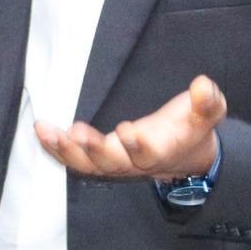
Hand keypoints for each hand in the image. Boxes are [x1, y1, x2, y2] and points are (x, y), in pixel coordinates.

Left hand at [35, 75, 224, 179]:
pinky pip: (74, 159)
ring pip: (87, 165)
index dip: (138, 146)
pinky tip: (41, 131)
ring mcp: (114, 162)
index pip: (149, 154)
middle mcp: (134, 162)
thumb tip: (203, 84)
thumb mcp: (208, 113)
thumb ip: (207, 101)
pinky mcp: (99, 158)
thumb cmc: (191, 128)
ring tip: (46, 131)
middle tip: (79, 133)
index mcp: (162, 151)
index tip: (128, 130)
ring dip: (65, 150)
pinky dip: (56, 148)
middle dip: (94, 150)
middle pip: (111, 163)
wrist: (183, 153)